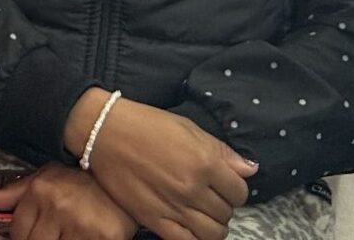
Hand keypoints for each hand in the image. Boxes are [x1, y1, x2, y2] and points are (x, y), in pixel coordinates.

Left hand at [0, 165, 134, 239]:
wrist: (124, 180)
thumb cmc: (80, 182)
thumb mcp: (47, 178)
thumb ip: (16, 192)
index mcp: (41, 191)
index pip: (18, 231)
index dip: (21, 238)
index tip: (30, 236)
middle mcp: (58, 206)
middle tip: (53, 234)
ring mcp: (81, 224)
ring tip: (67, 234)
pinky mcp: (103, 238)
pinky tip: (81, 237)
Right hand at [64, 93, 251, 239]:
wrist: (104, 131)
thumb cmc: (146, 124)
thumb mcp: (187, 128)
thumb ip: (221, 151)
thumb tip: (249, 169)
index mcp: (203, 162)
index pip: (240, 191)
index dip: (234, 188)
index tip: (224, 183)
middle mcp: (192, 188)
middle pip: (227, 213)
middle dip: (222, 206)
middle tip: (209, 196)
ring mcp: (174, 207)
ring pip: (213, 234)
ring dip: (213, 226)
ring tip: (201, 213)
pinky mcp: (154, 219)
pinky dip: (195, 239)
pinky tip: (190, 227)